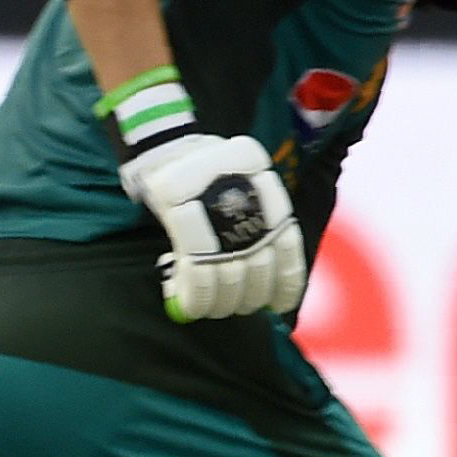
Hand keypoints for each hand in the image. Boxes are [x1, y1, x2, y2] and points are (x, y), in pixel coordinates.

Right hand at [120, 134, 305, 321]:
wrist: (168, 148)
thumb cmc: (204, 174)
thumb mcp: (242, 188)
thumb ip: (255, 227)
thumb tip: (265, 283)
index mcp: (270, 201)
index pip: (288, 254)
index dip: (285, 286)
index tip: (277, 306)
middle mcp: (252, 213)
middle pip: (258, 273)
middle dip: (247, 299)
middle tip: (237, 307)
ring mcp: (221, 221)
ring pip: (230, 281)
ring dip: (220, 304)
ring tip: (211, 309)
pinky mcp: (189, 227)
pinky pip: (198, 280)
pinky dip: (195, 300)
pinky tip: (190, 308)